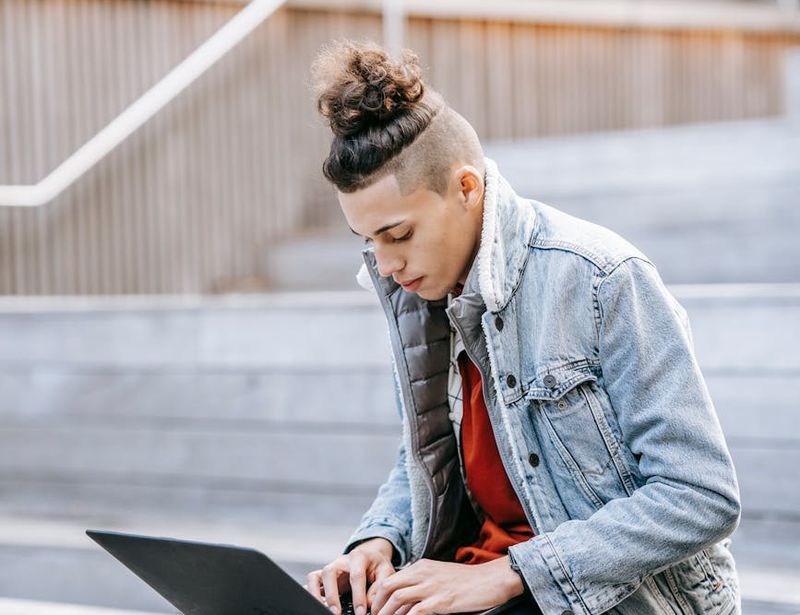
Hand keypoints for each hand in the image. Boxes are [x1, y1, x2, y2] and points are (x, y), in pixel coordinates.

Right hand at [305, 537, 396, 614]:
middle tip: (337, 613)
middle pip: (330, 572)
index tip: (360, 612)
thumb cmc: (377, 566)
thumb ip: (380, 586)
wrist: (370, 556)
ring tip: (323, 609)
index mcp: (358, 557)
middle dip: (332, 594)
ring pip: (316, 576)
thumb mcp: (386, 571)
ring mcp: (330, 568)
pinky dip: (310, 592)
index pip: (356, 575)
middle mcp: (340, 561)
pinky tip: (314, 604)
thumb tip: (369, 603)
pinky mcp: (323, 576)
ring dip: (317, 594)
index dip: (358, 595)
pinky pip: (311, 582)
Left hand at [369, 556, 523, 614]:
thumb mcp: (440, 575)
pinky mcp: (441, 601)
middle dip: (377, 605)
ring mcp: (431, 586)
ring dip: (387, 614)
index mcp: (421, 566)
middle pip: (388, 586)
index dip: (378, 596)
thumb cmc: (467, 581)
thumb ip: (422, 582)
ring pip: (397, 598)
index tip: (374, 608)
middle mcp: (423, 573)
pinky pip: (416, 611)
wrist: (491, 580)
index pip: (390, 579)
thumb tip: (405, 599)